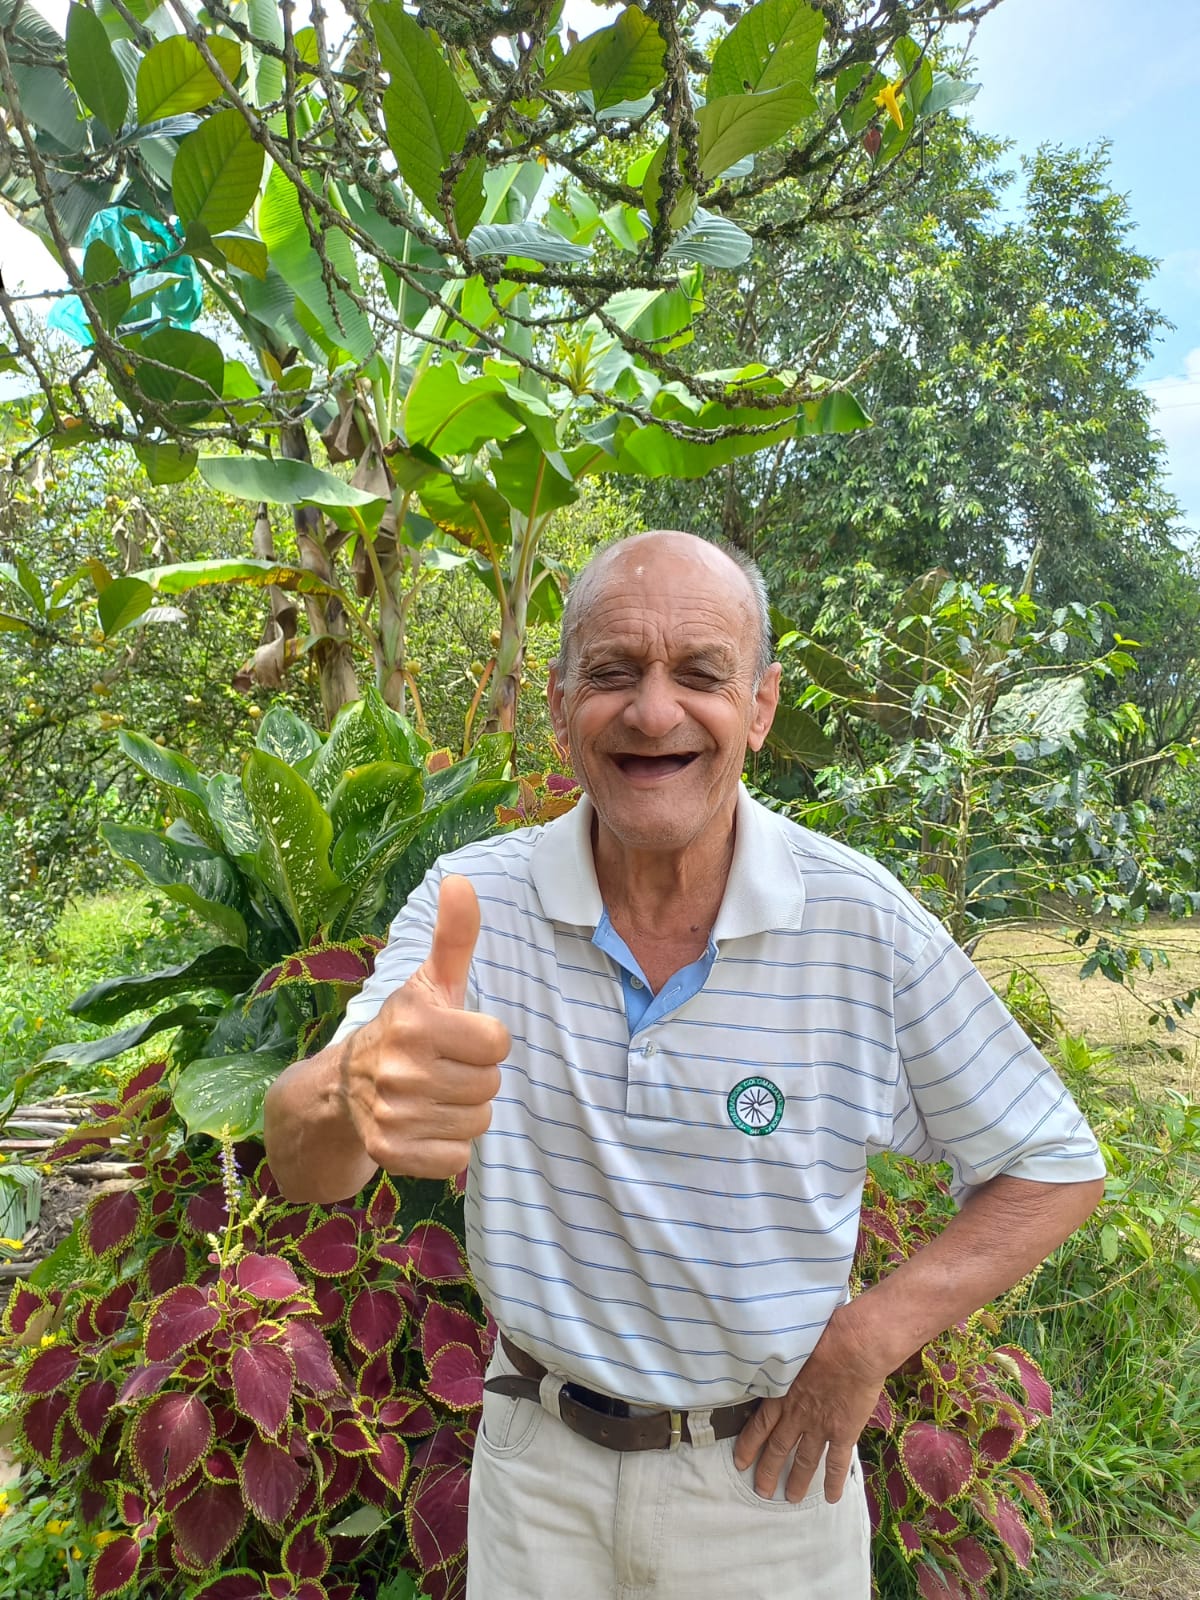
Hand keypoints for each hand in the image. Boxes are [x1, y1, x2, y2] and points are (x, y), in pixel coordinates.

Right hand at [342, 874, 509, 1179]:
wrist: (341, 1087)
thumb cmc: (404, 1029)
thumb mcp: (429, 982)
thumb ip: (454, 935)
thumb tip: (461, 880)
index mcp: (415, 1022)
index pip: (497, 1043)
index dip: (484, 1041)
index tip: (457, 1037)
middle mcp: (400, 1069)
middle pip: (489, 1085)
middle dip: (474, 1077)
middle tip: (443, 1068)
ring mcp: (392, 1114)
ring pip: (477, 1122)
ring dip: (462, 1111)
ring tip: (433, 1095)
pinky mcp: (390, 1153)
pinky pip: (457, 1158)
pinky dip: (448, 1146)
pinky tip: (425, 1125)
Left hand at [733, 1307, 884, 1502]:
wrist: (853, 1348)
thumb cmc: (822, 1337)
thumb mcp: (791, 1349)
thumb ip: (782, 1363)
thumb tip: (771, 1357)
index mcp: (782, 1394)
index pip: (759, 1425)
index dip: (748, 1445)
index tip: (740, 1462)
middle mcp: (797, 1415)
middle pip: (778, 1448)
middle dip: (768, 1471)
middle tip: (761, 1490)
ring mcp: (820, 1426)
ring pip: (805, 1460)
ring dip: (797, 1480)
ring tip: (791, 1498)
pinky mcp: (843, 1432)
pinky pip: (837, 1462)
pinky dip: (835, 1481)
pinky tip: (832, 1497)